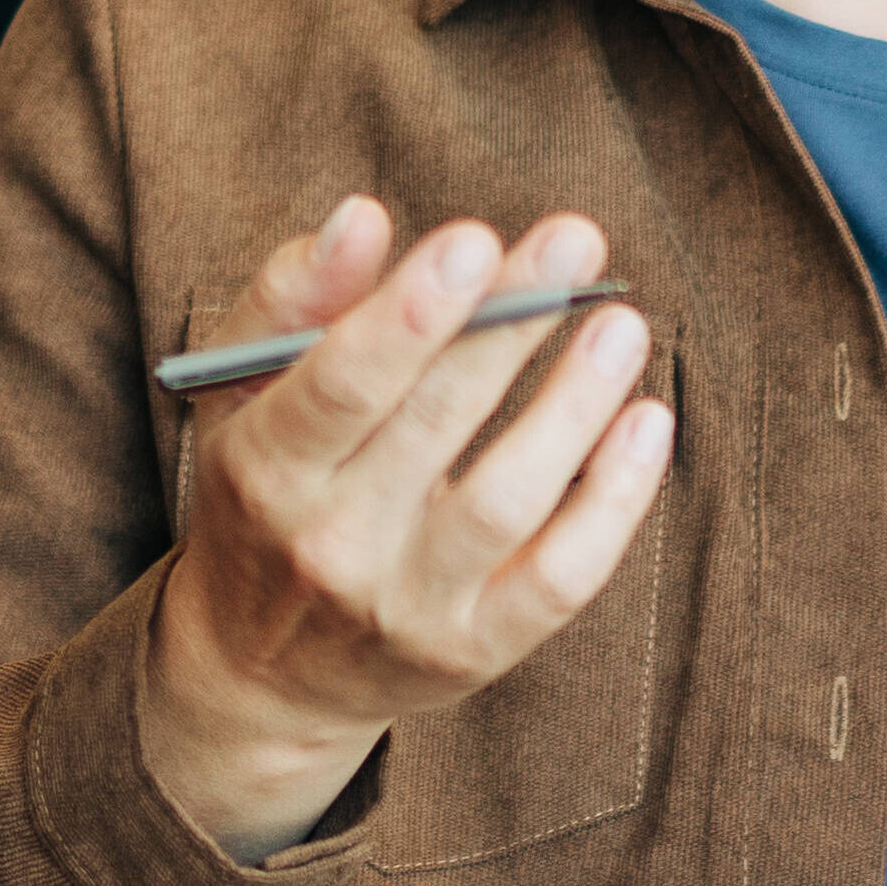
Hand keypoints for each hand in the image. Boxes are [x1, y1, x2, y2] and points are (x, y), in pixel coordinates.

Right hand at [141, 198, 673, 858]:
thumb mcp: (240, 395)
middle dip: (510, 325)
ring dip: (573, 406)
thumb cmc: (261, 495)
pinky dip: (614, 501)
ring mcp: (406, 606)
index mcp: (265, 467)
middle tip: (575, 240)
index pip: (339, 387)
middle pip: (435, 424)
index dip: (409, 314)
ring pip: (506, 502)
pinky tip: (646, 422)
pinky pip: (561, 578)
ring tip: (619, 325)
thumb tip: (361, 216)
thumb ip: (293, 297)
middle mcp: (329, 544)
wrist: (258, 670)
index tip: (474, 239)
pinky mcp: (472, 652)